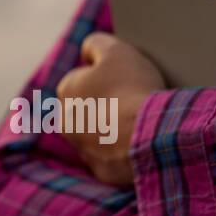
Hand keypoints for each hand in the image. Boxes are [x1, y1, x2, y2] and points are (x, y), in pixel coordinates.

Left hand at [57, 32, 165, 184]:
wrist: (148, 135)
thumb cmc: (130, 89)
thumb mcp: (115, 50)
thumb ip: (96, 43)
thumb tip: (88, 50)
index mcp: (66, 90)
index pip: (85, 76)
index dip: (108, 74)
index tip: (126, 77)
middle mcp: (66, 123)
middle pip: (91, 107)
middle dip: (107, 104)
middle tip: (134, 99)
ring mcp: (83, 150)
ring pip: (100, 134)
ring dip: (115, 128)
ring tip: (141, 122)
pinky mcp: (102, 171)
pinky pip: (115, 158)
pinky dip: (125, 152)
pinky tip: (142, 143)